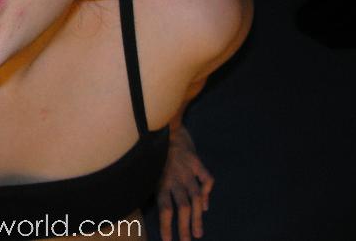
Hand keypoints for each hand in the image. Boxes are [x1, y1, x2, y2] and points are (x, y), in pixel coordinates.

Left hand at [156, 126, 213, 240]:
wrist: (164, 125)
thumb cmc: (152, 150)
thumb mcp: (148, 167)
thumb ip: (154, 185)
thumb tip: (158, 203)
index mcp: (160, 181)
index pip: (165, 209)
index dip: (167, 226)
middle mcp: (175, 178)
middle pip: (182, 208)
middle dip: (184, 227)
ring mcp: (187, 170)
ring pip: (195, 198)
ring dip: (197, 217)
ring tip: (198, 233)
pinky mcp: (197, 162)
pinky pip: (206, 180)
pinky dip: (207, 193)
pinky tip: (205, 205)